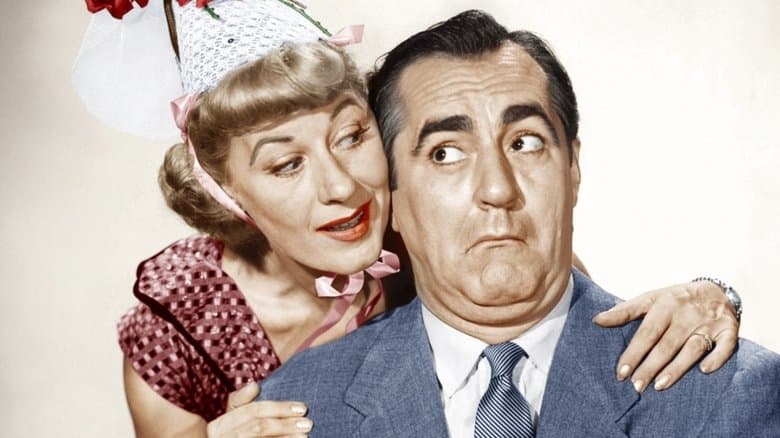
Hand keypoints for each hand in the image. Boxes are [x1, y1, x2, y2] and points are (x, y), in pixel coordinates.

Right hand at [206, 383, 311, 436]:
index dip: (279, 408)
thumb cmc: (231, 434)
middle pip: (259, 427)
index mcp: (219, 426)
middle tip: (308, 423)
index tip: (302, 408)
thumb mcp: (230, 418)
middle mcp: (222, 437)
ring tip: (305, 435)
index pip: (253, 411)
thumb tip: (255, 386)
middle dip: (285, 424)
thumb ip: (240, 401)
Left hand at [592, 280, 738, 392]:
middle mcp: (686, 314)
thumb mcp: (650, 298)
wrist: (715, 289)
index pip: (646, 332)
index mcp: (665, 305)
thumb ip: (624, 311)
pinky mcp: (729, 329)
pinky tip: (704, 371)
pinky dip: (717, 358)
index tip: (621, 372)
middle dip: (650, 366)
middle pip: (667, 344)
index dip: (633, 353)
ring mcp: (708, 322)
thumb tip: (596, 320)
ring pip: (692, 348)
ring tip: (659, 386)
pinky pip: (726, 346)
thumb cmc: (675, 299)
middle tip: (636, 386)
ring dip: (677, 368)